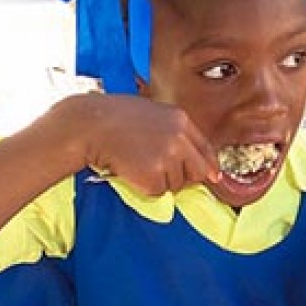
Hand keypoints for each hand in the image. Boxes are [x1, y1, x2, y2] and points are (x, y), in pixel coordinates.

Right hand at [64, 93, 219, 194]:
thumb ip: (172, 132)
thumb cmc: (114, 117)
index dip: (209, 164)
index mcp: (180, 119)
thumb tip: (187, 155)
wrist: (91, 125)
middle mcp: (180, 138)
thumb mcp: (151, 113)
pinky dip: (146, 187)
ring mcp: (168, 157)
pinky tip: (131, 170)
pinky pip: (159, 191)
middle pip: (198, 171)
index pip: (205, 147)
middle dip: (185, 177)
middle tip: (160, 172)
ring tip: (137, 163)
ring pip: (176, 184)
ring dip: (160, 181)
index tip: (214, 176)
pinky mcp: (154, 175)